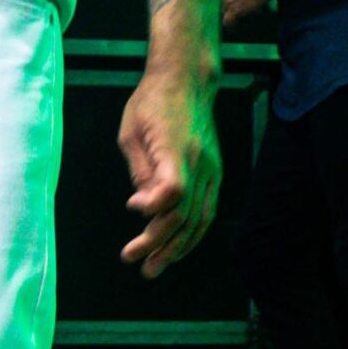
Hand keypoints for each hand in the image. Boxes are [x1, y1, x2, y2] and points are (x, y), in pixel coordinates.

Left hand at [117, 68, 221, 279]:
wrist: (187, 82)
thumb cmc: (151, 103)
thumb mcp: (131, 133)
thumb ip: (140, 172)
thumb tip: (143, 208)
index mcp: (176, 149)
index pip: (174, 189)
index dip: (154, 207)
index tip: (133, 208)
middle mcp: (200, 162)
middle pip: (184, 212)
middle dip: (158, 242)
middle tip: (135, 261)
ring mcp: (212, 169)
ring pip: (198, 218)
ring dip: (176, 246)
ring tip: (155, 267)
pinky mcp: (215, 172)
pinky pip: (208, 210)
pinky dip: (193, 233)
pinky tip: (178, 248)